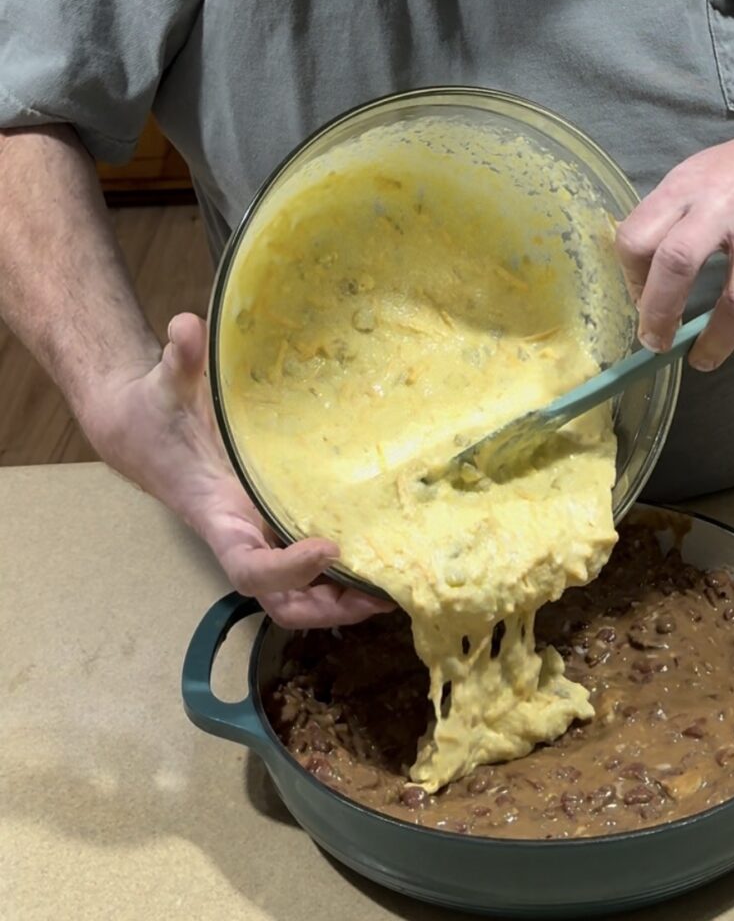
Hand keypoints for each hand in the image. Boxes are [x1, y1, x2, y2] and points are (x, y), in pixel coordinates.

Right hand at [90, 314, 391, 628]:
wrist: (140, 429)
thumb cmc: (154, 409)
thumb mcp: (164, 382)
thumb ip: (179, 358)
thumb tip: (187, 327)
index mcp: (215, 514)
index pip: (247, 568)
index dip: (286, 570)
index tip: (328, 547)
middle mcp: (239, 533)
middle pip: (280, 600)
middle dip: (325, 607)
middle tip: (378, 592)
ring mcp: (257, 531)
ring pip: (296, 591)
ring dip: (340, 598)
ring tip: (394, 583)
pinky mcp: (271, 519)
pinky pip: (305, 558)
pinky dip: (339, 569)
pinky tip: (381, 551)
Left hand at [615, 108, 733, 371]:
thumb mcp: (699, 177)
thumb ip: (670, 220)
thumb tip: (642, 284)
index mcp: (686, 187)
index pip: (636, 237)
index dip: (631, 281)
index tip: (640, 304)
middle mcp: (724, 202)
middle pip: (677, 264)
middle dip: (660, 315)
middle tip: (658, 343)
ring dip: (719, 340)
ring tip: (706, 356)